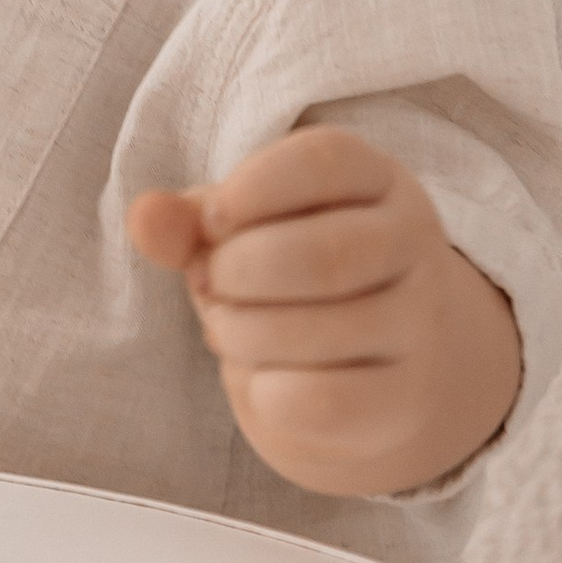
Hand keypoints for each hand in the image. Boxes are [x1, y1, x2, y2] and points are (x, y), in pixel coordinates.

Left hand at [127, 125, 522, 501]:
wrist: (372, 360)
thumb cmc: (291, 274)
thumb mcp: (244, 231)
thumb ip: (189, 221)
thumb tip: (143, 215)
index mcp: (376, 179)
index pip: (324, 160)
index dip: (251, 188)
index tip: (212, 219)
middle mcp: (412, 243)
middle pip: (322, 255)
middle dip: (238, 273)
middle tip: (210, 283)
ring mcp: (418, 323)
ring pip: (323, 330)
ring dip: (242, 333)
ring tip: (226, 329)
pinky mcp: (405, 397)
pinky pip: (326, 402)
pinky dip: (267, 394)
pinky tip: (262, 380)